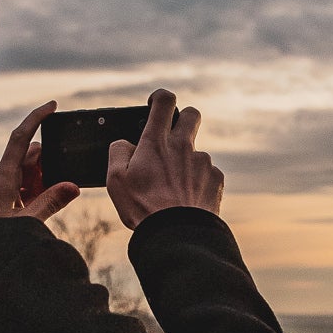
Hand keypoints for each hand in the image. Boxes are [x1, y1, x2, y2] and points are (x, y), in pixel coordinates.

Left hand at [0, 100, 81, 220]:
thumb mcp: (25, 223)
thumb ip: (50, 203)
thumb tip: (72, 186)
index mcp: (3, 176)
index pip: (22, 137)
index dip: (37, 118)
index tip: (52, 105)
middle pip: (29, 156)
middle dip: (47, 165)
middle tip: (53, 191)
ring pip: (25, 171)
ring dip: (39, 181)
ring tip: (38, 208)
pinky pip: (18, 183)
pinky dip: (31, 190)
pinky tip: (33, 210)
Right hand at [107, 89, 222, 228]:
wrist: (176, 235)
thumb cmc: (142, 208)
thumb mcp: (115, 179)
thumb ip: (118, 152)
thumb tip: (126, 144)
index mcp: (156, 142)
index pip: (165, 101)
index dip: (160, 98)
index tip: (156, 105)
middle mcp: (183, 146)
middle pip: (192, 114)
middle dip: (184, 118)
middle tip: (173, 137)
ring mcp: (203, 162)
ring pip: (197, 152)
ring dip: (187, 162)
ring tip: (174, 189)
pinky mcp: (216, 179)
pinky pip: (208, 173)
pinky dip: (198, 182)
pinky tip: (188, 199)